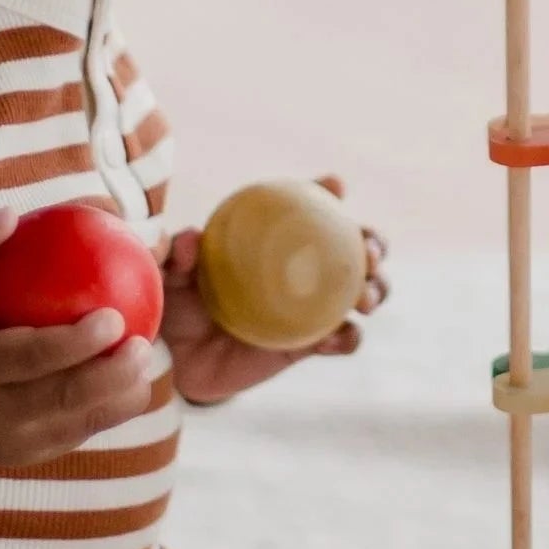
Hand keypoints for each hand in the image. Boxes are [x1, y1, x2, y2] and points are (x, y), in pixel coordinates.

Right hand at [0, 212, 157, 464]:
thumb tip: (13, 215)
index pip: (28, 358)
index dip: (75, 343)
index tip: (115, 316)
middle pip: (62, 399)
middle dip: (112, 376)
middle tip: (142, 341)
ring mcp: (7, 444)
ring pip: (78, 425)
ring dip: (121, 397)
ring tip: (145, 360)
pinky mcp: (25, 457)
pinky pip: (76, 434)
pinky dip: (108, 410)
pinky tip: (132, 380)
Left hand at [161, 174, 389, 405]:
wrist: (179, 362)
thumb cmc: (178, 305)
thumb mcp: (172, 275)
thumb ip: (179, 255)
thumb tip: (191, 241)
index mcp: (277, 241)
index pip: (310, 208)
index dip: (329, 192)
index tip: (335, 186)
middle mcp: (305, 269)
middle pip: (358, 246)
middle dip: (374, 243)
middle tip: (368, 253)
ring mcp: (314, 308)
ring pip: (365, 291)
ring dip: (377, 289)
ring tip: (365, 299)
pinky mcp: (312, 346)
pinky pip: (345, 340)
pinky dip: (348, 337)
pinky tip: (335, 337)